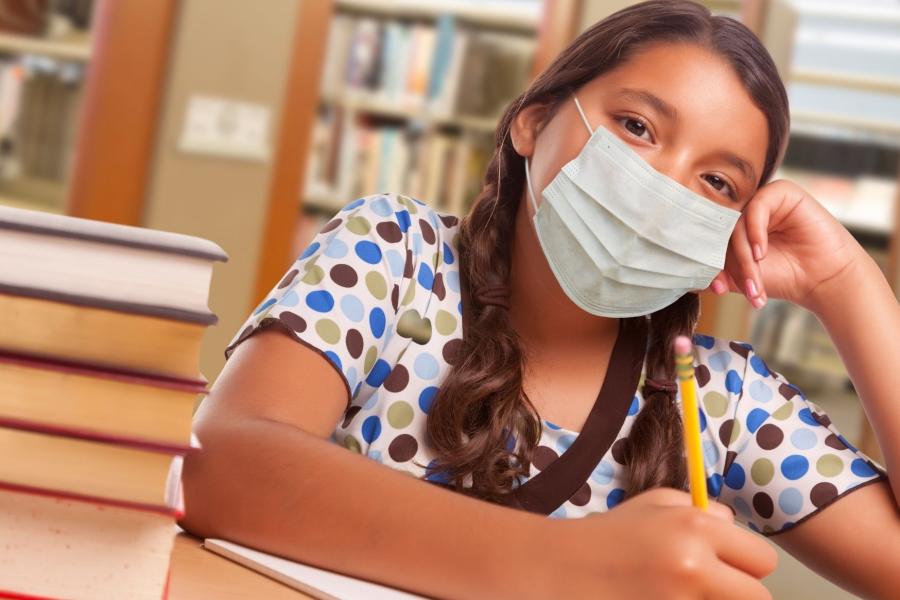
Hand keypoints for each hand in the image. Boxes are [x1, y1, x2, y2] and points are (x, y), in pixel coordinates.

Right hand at [542, 487, 776, 598]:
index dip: (746, 563)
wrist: (559, 569)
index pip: (763, 560)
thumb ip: (703, 511)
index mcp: (694, 529)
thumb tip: (737, 529)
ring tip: (680, 594)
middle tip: (705, 587)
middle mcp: (693, 568)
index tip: (725, 565)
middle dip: (737, 593)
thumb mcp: (652, 504)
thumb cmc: (608, 535)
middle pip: (757, 598)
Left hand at [697, 179, 865, 311]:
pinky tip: (761, 253)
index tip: (717, 290)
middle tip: (735, 289)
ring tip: (754, 281)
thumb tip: (682, 280)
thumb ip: (714, 274)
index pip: (710, 239)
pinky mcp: (781, 192)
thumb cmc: (783, 277)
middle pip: (721, 232)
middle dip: (728, 265)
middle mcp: (744, 210)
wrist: (821, 280)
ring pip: (736, 224)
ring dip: (743, 257)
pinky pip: (755, 208)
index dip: (708, 263)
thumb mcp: (740, 278)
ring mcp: (761, 200)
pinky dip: (754, 233)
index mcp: (731, 226)